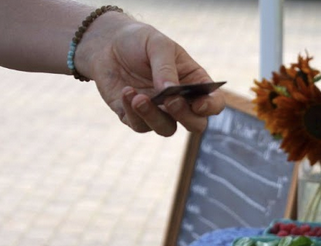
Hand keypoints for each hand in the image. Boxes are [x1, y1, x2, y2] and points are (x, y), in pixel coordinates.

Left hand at [76, 13, 224, 135]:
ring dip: (154, 117)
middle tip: (170, 101)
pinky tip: (126, 92)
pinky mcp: (136, 118)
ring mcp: (159, 112)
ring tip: (139, 98)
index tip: (198, 103)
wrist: (107, 44)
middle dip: (185, 116)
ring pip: (166, 129)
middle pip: (195, 124)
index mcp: (194, 83)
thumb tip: (169, 92)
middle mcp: (181, 102)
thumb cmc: (139, 42)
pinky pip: (139, 125)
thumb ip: (165, 68)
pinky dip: (132, 111)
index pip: (213, 102)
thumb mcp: (157, 45)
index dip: (211, 107)